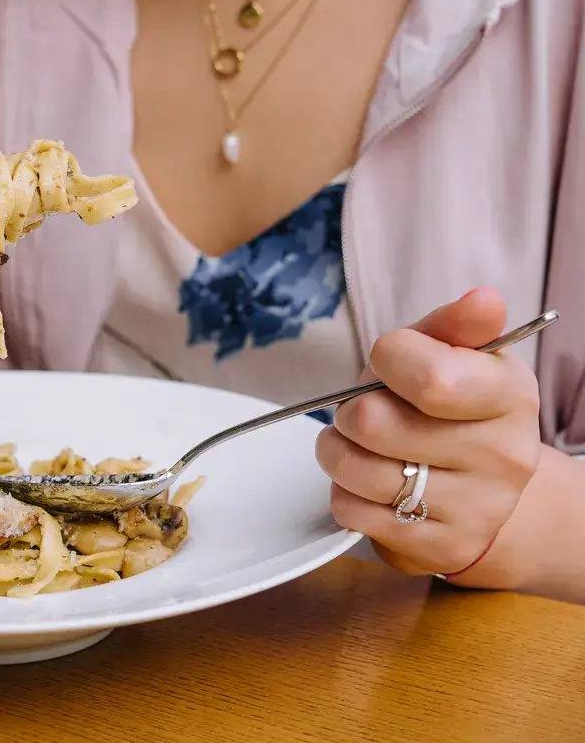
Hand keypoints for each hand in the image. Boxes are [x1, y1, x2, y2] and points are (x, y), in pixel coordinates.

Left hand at [315, 288, 542, 576]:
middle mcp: (503, 456)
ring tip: (359, 447)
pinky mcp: (439, 548)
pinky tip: (369, 486)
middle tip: (364, 412)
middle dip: (350, 410)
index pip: (429, 377)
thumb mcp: (455, 356)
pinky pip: (352, 512)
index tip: (387, 363)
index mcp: (510, 396)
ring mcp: (476, 509)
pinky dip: (344, 493)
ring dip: (338, 452)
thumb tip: (483, 300)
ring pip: (355, 470)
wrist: (481, 490)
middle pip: (373, 423)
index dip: (386, 361)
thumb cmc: (451, 409)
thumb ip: (454, 325)